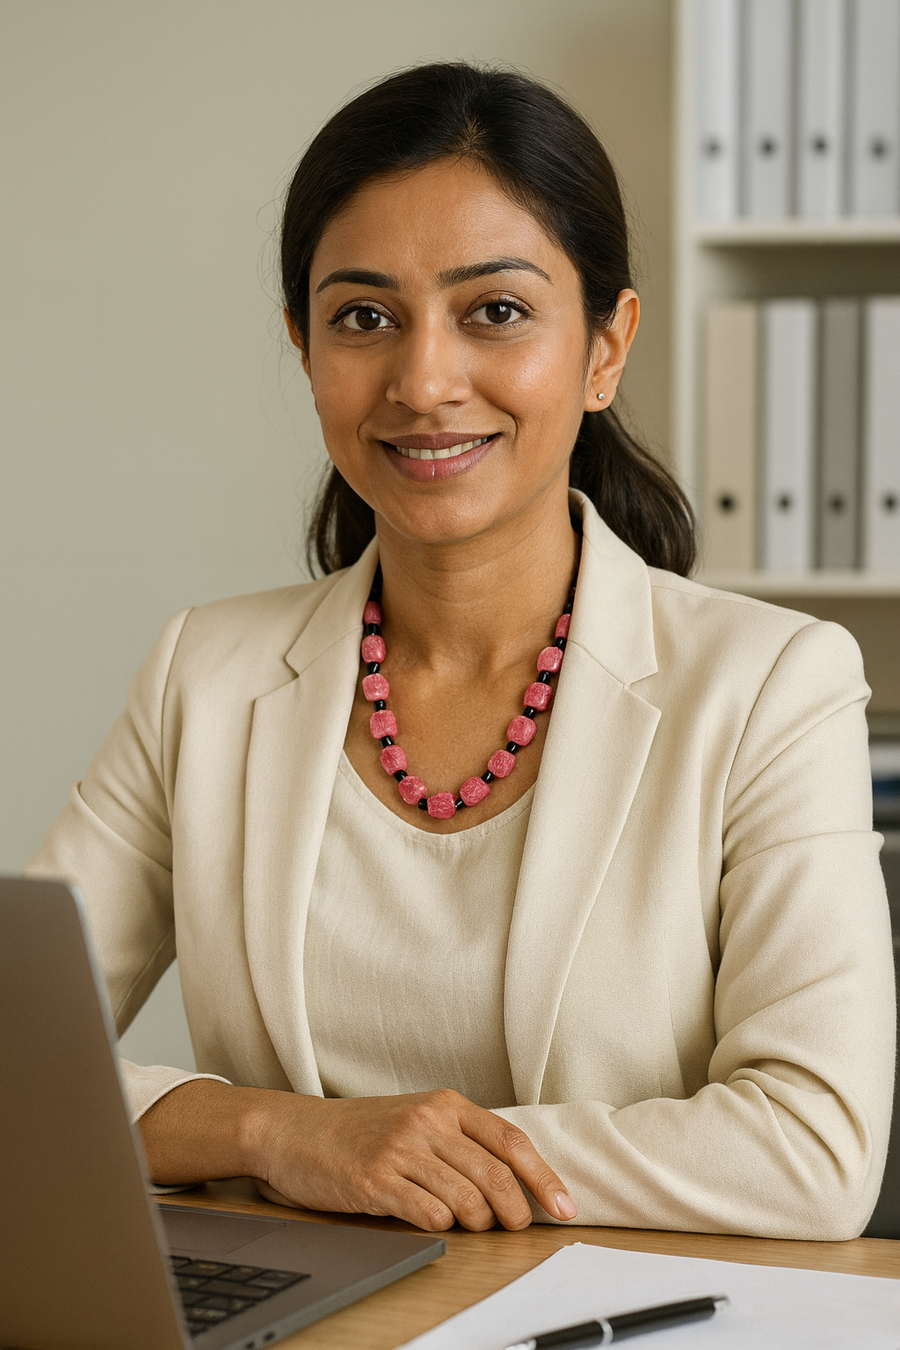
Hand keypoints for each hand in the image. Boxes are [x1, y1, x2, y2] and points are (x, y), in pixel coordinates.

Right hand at [249, 1088, 577, 1231]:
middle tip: (515, 1229)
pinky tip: (431, 1219)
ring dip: (477, 1223)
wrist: (295, 1132)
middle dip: (516, 1212)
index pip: (510, 1140)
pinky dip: (440, 1225)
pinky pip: (428, 1213)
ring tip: (468, 1223)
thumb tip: (514, 1183)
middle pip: (495, 1175)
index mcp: (445, 1103)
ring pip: (467, 1199)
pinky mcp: (376, 1180)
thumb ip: (459, 1140)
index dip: (543, 1177)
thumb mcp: (416, 1120)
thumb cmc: (361, 1131)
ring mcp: (401, 1149)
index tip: (564, 1206)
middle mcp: (427, 1121)